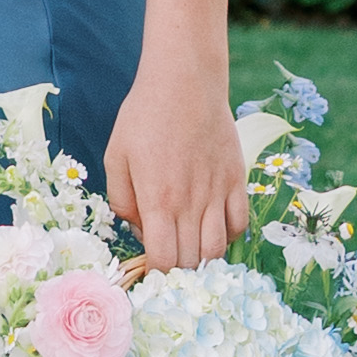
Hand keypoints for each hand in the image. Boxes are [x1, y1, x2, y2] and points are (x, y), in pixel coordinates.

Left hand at [106, 58, 247, 271]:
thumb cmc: (144, 116)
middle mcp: (191, 203)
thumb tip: (137, 229)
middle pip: (191, 261)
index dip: (157, 273)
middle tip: (169, 258)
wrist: (185, 82)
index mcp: (158, 200)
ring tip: (189, 248)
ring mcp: (217, 193)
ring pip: (218, 250)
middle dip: (178, 269)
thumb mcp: (116, 156)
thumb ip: (121, 200)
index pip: (165, 260)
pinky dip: (228, 236)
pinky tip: (211, 227)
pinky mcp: (236, 180)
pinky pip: (240, 225)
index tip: (150, 268)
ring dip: (203, 258)